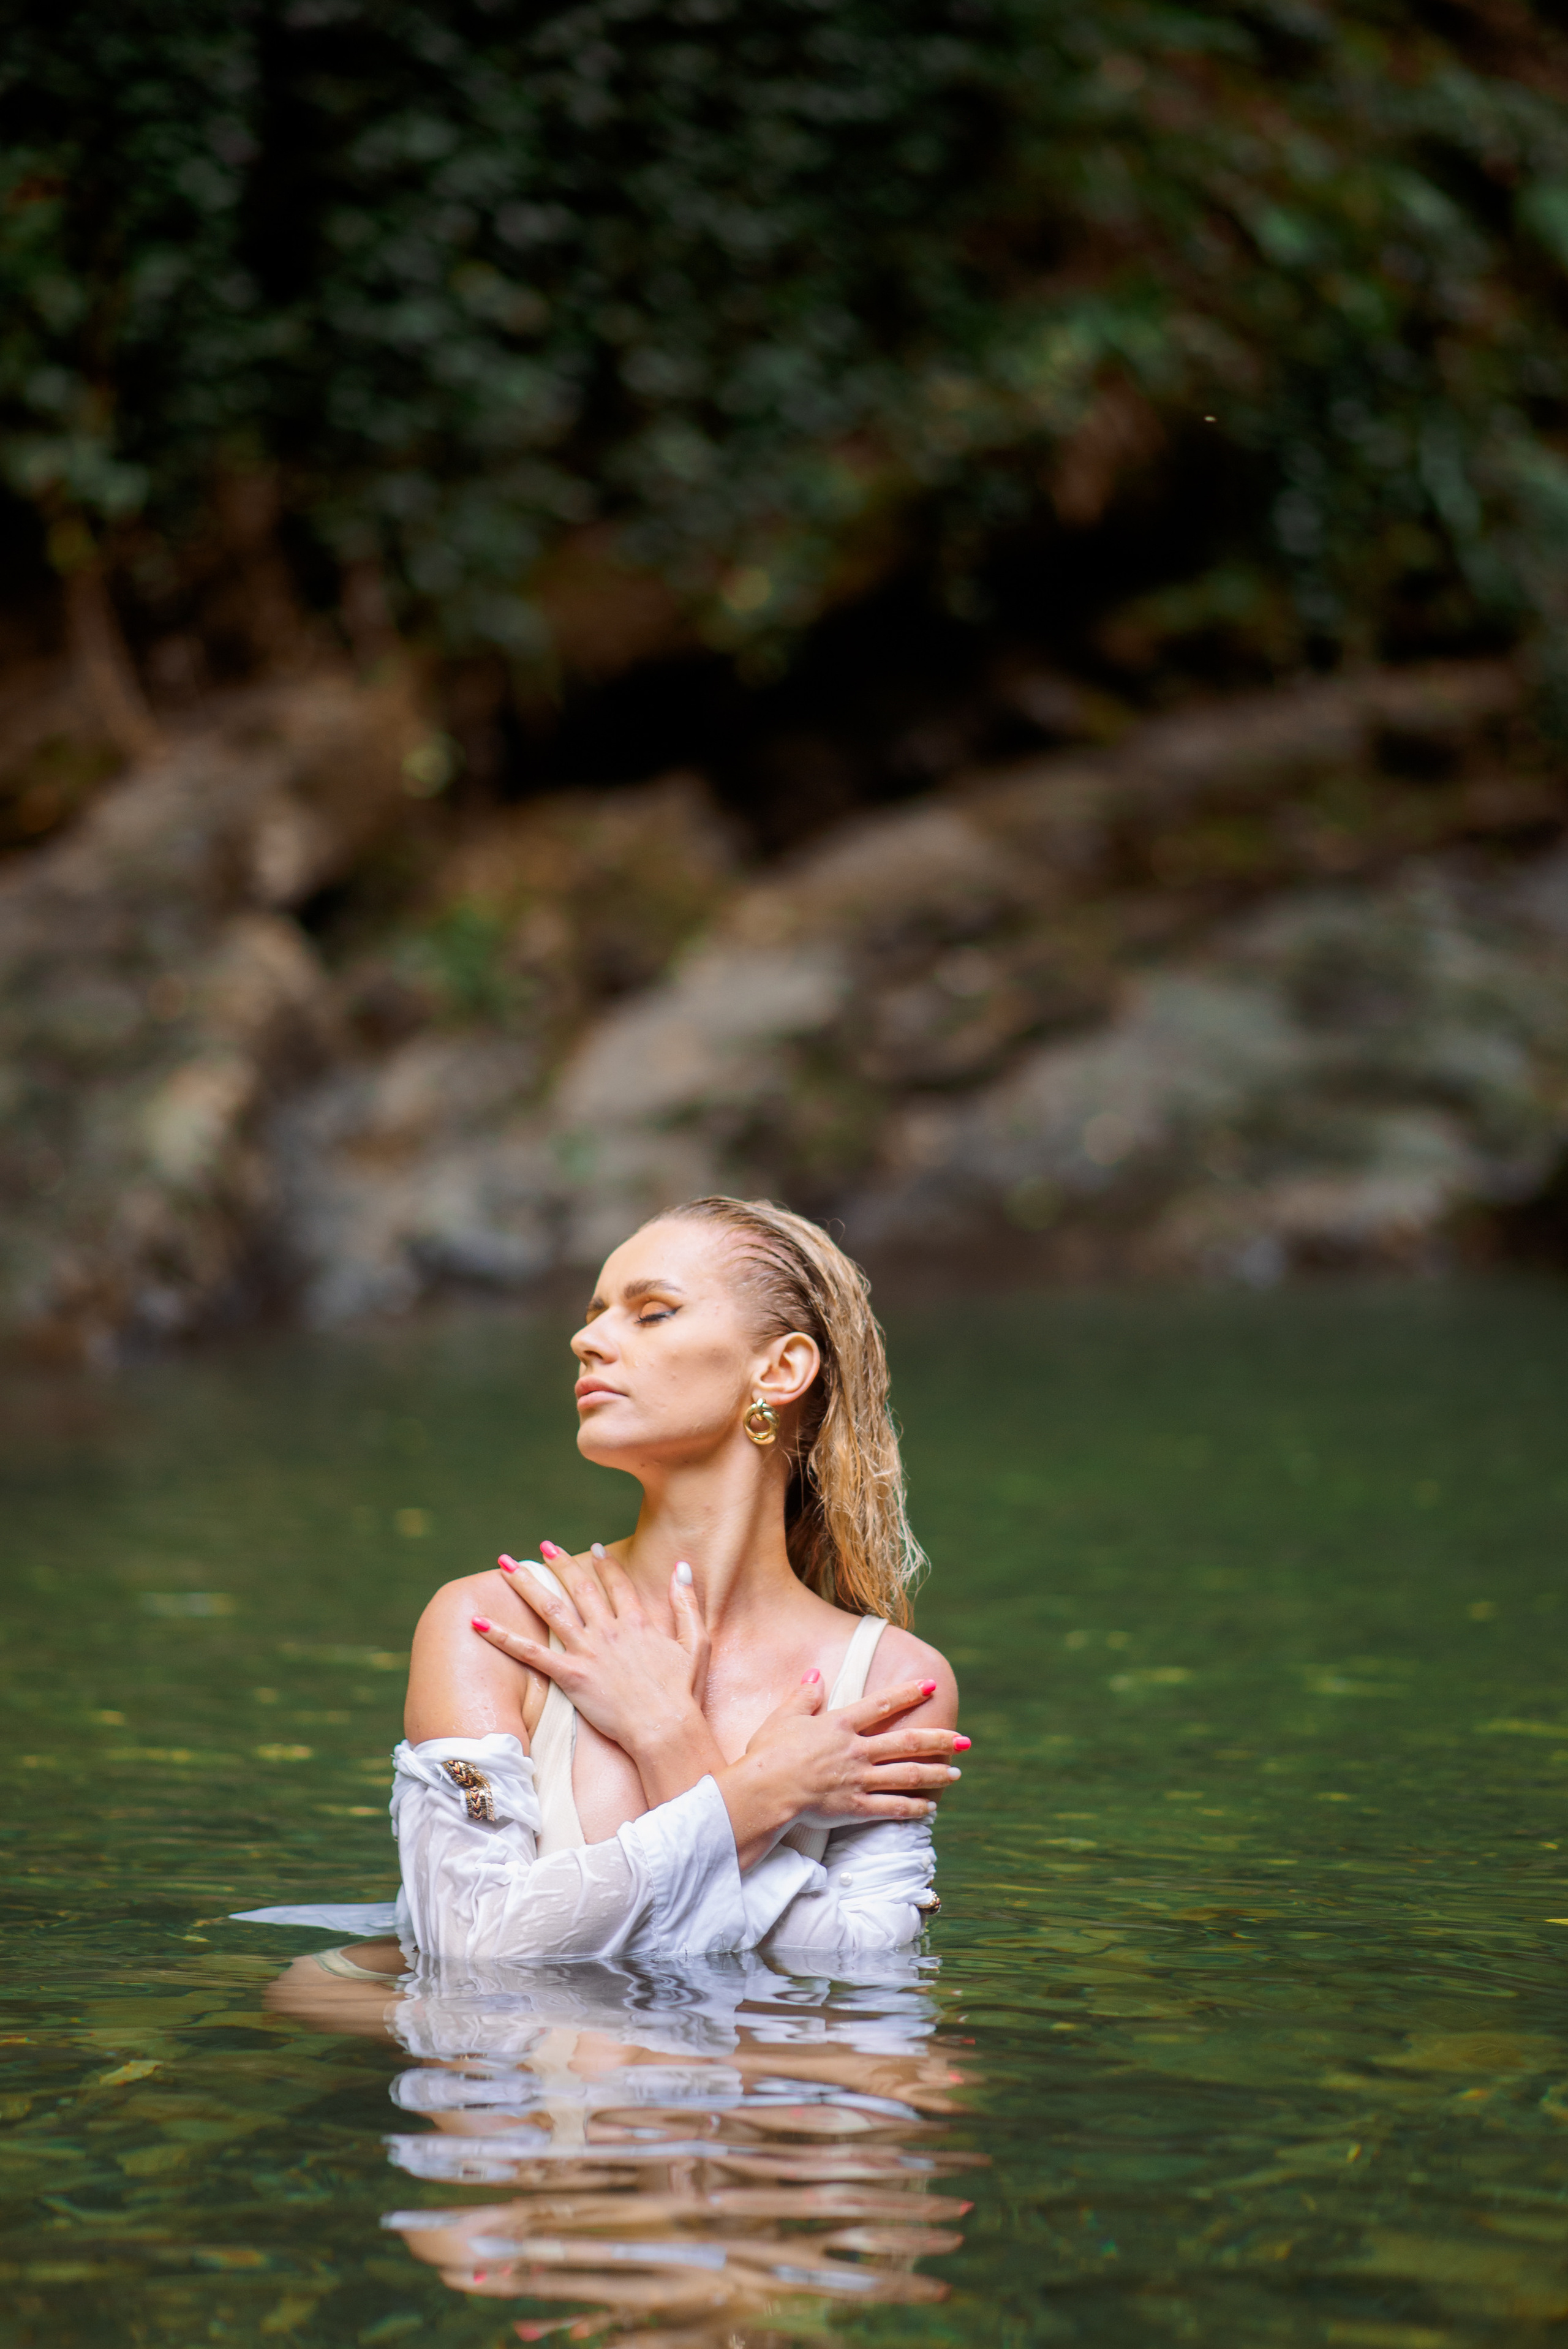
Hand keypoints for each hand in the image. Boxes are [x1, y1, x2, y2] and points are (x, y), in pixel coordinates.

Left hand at [469, 1542, 708, 1762]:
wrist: (665, 1727)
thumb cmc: (683, 1692)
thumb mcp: (696, 1643)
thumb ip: (687, 1604)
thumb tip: (683, 1568)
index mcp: (637, 1623)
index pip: (616, 1584)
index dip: (604, 1565)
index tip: (593, 1548)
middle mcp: (608, 1630)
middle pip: (579, 1588)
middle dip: (559, 1563)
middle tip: (543, 1544)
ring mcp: (587, 1651)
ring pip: (550, 1609)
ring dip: (526, 1584)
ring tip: (506, 1564)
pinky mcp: (570, 1675)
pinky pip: (530, 1652)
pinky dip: (502, 1637)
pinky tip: (480, 1624)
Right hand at [717, 1674, 966, 1866]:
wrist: (763, 1791)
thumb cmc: (768, 1753)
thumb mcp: (784, 1717)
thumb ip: (804, 1695)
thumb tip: (817, 1674)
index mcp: (840, 1724)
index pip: (882, 1704)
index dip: (908, 1693)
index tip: (931, 1686)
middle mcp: (856, 1750)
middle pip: (906, 1742)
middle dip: (939, 1739)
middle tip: (965, 1739)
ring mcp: (858, 1779)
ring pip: (906, 1775)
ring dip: (935, 1773)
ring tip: (957, 1772)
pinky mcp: (855, 1807)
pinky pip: (891, 1807)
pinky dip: (913, 1807)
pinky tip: (929, 1807)